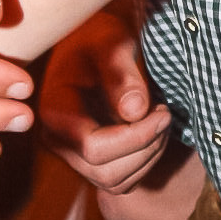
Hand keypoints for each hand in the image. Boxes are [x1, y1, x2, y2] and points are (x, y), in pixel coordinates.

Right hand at [40, 11, 171, 194]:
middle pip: (105, 171)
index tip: (163, 111)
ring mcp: (71, 154)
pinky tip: (153, 132)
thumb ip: (121, 73)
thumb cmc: (99, 36)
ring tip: (161, 120)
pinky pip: (120, 182)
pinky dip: (144, 163)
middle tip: (165, 114)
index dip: (135, 137)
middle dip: (146, 148)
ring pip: (115, 182)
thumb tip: (135, 111)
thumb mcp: (110, 42)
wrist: (91, 42)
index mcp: (54, 111)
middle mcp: (57, 139)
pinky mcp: (89, 161)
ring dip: (148, 157)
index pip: (93, 147)